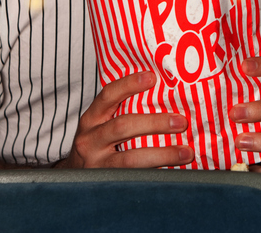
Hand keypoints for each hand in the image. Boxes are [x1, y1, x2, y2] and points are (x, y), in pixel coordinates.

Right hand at [57, 71, 192, 167]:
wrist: (73, 178)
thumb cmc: (98, 144)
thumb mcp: (102, 124)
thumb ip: (124, 110)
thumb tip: (165, 93)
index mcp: (92, 119)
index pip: (108, 95)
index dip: (129, 84)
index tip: (152, 77)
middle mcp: (90, 140)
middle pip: (123, 126)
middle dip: (155, 123)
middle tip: (181, 122)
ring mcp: (96, 164)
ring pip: (131, 159)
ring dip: (163, 154)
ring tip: (186, 152)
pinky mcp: (106, 183)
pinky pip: (133, 177)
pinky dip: (155, 173)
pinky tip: (174, 171)